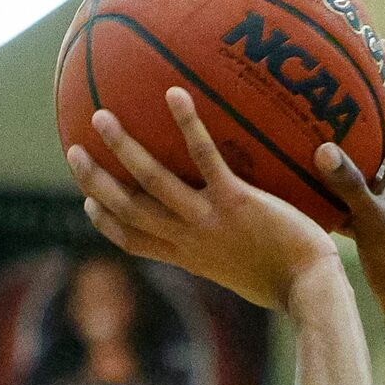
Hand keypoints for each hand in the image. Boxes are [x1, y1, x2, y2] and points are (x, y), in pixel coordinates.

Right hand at [66, 89, 340, 311]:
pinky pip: (205, 157)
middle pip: (130, 210)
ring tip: (101, 116)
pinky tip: (174, 93)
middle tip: (72, 151)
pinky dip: (188, 126)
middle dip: (96, 182)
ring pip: (153, 182)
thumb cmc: (291, 284)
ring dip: (123, 149)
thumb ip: (230, 254)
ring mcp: (209, 221)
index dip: (109, 223)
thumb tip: (235, 242)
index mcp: (191, 258)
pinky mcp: (236, 202)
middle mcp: (191, 241)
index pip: (137, 242)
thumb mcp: (248, 274)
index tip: (90, 204)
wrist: (312, 291)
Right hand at [312, 45, 384, 321]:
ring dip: (349, 134)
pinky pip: (354, 188)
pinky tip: (304, 174)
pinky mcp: (381, 223)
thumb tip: (324, 150)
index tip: (379, 42)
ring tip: (318, 112)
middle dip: (370, 94)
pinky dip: (333, 177)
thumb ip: (351, 189)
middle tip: (342, 65)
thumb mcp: (374, 226)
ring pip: (369, 157)